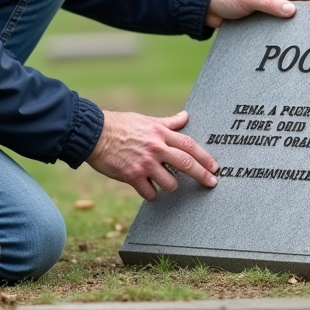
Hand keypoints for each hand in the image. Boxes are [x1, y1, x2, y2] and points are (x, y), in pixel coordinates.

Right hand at [86, 110, 218, 199]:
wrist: (94, 134)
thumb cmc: (120, 125)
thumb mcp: (147, 120)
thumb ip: (168, 122)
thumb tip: (185, 116)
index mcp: (160, 132)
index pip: (189, 145)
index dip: (205, 157)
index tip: (215, 167)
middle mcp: (156, 148)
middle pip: (186, 164)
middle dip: (202, 175)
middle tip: (212, 183)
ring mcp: (144, 163)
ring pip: (170, 183)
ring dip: (170, 186)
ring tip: (164, 182)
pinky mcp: (132, 176)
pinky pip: (150, 193)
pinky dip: (151, 194)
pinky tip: (147, 188)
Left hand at [204, 0, 309, 28]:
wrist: (209, 8)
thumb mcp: (248, 0)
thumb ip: (269, 5)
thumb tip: (292, 12)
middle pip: (300, 2)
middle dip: (309, 13)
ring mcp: (272, 4)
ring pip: (292, 14)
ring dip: (297, 23)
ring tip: (307, 35)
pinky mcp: (266, 16)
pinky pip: (281, 22)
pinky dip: (286, 29)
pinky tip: (291, 39)